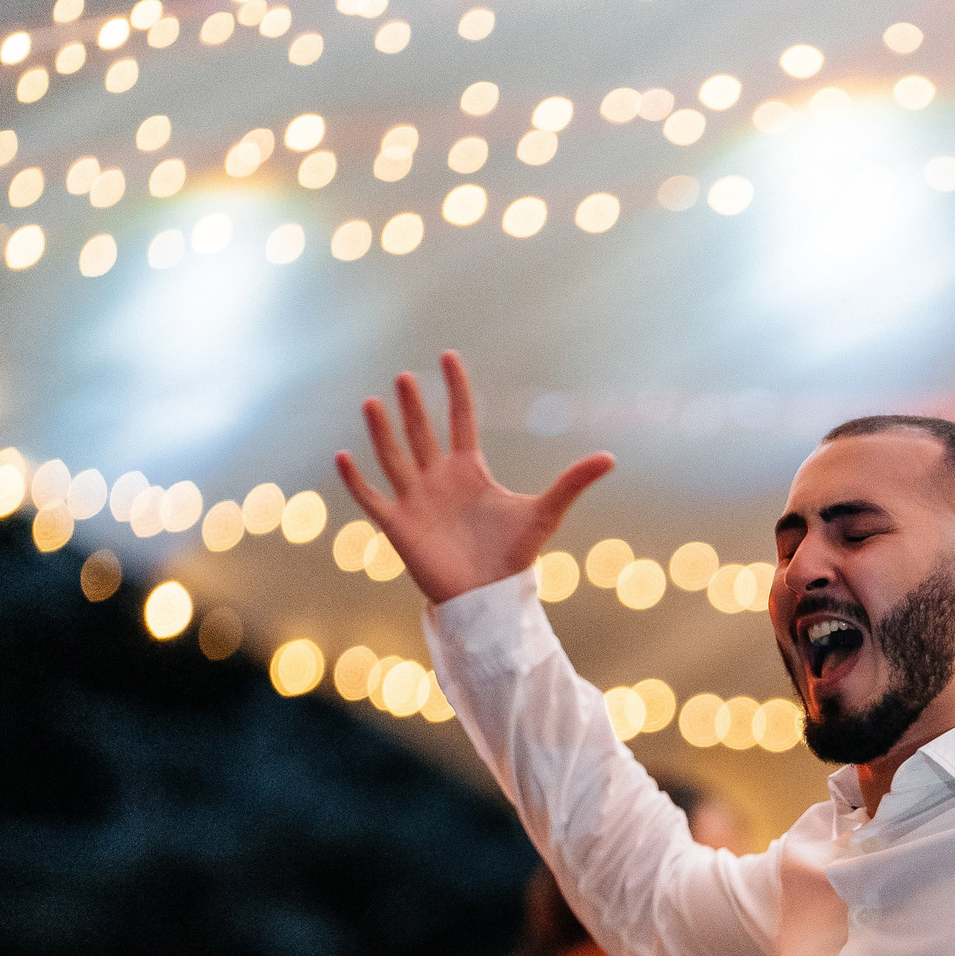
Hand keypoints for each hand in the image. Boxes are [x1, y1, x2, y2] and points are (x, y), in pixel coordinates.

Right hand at [338, 351, 614, 605]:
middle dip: (415, 406)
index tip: (449, 356)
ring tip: (373, 401)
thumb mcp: (545, 513)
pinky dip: (356, 480)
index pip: (461, 420)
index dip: (456, 389)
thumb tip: (611, 457)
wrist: (490, 599)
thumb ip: (572, 483)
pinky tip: (343, 455)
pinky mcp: (399, 526)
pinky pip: (372, 498)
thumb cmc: (514, 558)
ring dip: (383, 432)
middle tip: (406, 376)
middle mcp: (439, 481)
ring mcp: (416, 501)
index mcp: (470, 472)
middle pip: (423, 434)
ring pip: (394, 458)